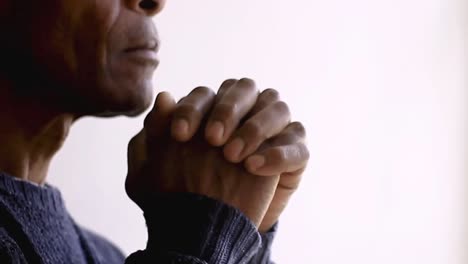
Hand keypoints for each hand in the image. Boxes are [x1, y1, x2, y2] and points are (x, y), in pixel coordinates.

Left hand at [126, 78, 308, 230]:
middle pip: (245, 88)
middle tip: (212, 139)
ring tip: (233, 156)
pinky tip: (254, 168)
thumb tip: (164, 97)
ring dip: (255, 127)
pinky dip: (278, 153)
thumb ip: (158, 132)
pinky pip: (297, 146)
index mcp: (214, 108)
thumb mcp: (159, 168)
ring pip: (277, 108)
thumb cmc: (185, 191)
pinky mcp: (295, 153)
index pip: (207, 94)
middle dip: (228, 110)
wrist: (213, 226)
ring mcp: (275, 128)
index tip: (179, 135)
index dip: (193, 109)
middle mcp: (247, 110)